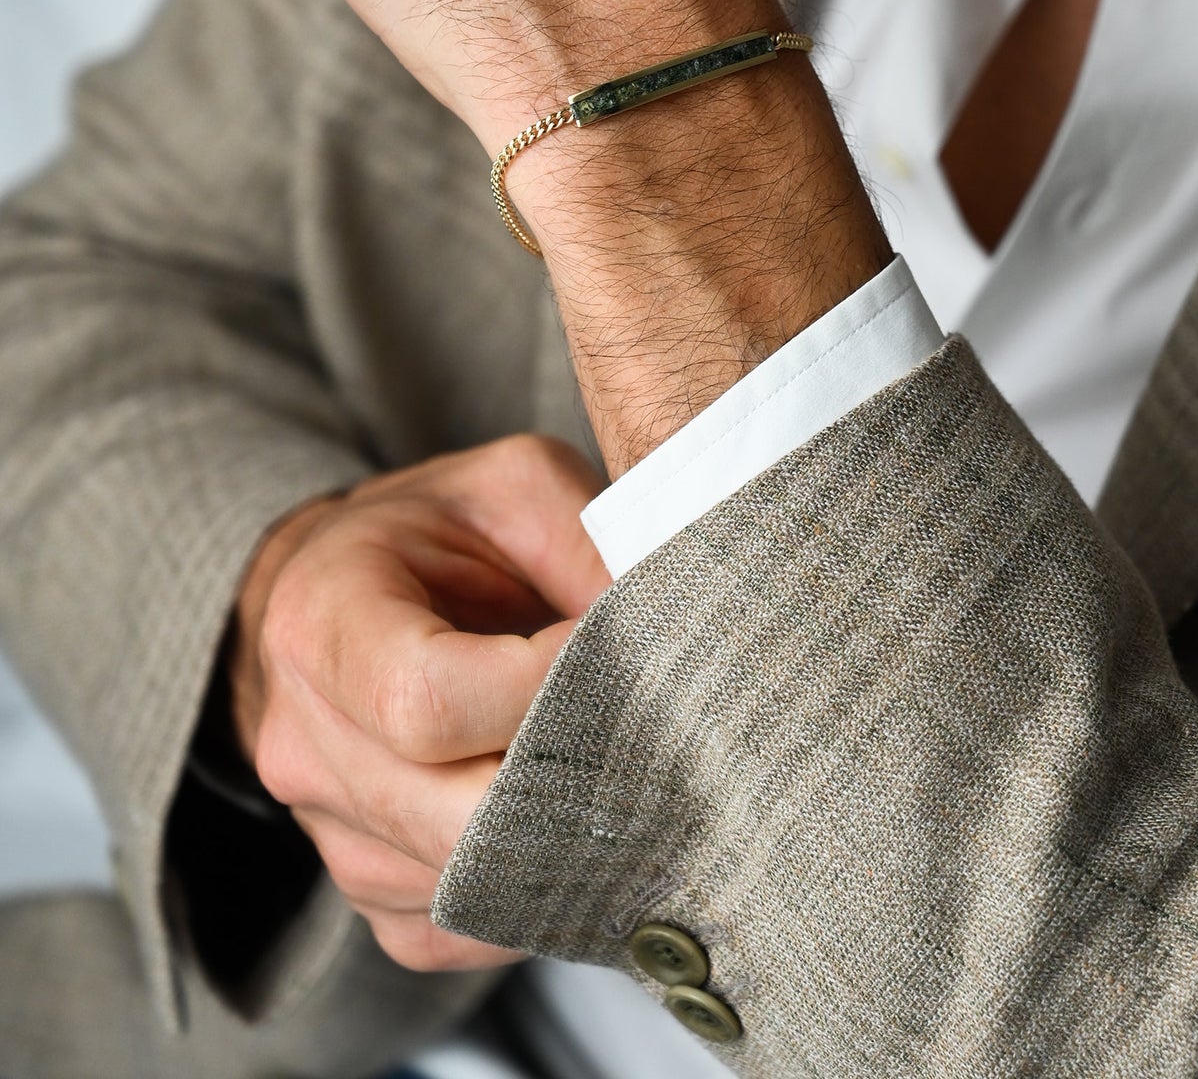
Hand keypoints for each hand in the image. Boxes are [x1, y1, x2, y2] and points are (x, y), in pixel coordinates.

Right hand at [229, 434, 608, 971]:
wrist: (351, 593)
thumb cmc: (440, 532)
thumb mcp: (516, 488)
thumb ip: (587, 545)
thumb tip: (669, 634)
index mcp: (320, 622)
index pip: (429, 703)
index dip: (545, 689)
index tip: (615, 648)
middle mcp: (303, 742)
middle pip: (455, 820)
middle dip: (575, 783)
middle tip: (655, 735)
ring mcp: (328, 833)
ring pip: (471, 885)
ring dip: (567, 839)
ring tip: (623, 765)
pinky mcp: (370, 893)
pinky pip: (463, 933)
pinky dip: (533, 889)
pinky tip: (567, 813)